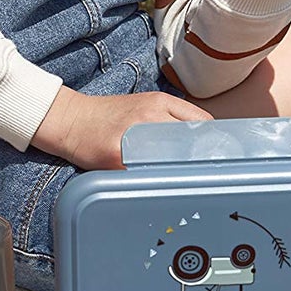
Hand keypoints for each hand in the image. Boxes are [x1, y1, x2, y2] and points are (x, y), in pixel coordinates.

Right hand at [34, 86, 211, 170]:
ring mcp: (133, 138)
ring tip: (187, 185)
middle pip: (192, 141)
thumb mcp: (145, 104)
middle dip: (202, 159)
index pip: (202, 122)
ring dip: (182, 173)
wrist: (70, 120)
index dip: (214, 141)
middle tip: (209, 175)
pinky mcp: (117, 158)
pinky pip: (145, 174)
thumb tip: (206, 138)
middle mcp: (150, 117)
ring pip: (172, 160)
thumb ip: (174, 116)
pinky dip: (155, 182)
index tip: (220, 156)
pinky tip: (159, 188)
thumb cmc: (108, 115)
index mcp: (160, 102)